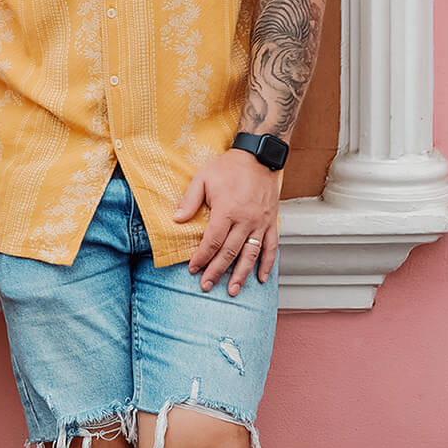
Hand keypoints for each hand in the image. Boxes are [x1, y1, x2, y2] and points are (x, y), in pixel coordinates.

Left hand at [176, 150, 280, 295]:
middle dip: (217, 271)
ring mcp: (260, 224)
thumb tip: (177, 220)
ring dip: (241, 275)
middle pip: (229, 253)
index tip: (193, 268)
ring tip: (233, 290)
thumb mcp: (203, 177)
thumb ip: (190, 200)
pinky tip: (261, 277)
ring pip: (250, 255)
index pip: (212, 241)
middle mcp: (245, 221)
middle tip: (207, 286)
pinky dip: (266, 264)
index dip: (202, 257)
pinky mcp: (271, 223)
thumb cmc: (229, 167)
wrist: (258, 157)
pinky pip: (271, 248)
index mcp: (227, 210)